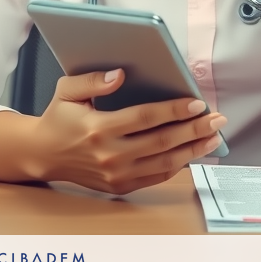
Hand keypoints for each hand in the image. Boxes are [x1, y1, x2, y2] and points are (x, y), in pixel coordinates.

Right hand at [30, 68, 226, 194]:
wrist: (44, 154)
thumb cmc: (58, 118)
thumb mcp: (67, 90)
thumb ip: (93, 80)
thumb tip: (120, 75)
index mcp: (98, 128)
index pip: (145, 118)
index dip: (174, 110)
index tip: (197, 102)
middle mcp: (110, 154)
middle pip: (162, 141)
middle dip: (194, 129)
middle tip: (217, 119)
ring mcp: (116, 174)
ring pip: (164, 163)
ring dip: (192, 150)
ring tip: (213, 137)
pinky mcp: (120, 186)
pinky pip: (156, 177)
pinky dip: (177, 165)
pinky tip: (192, 153)